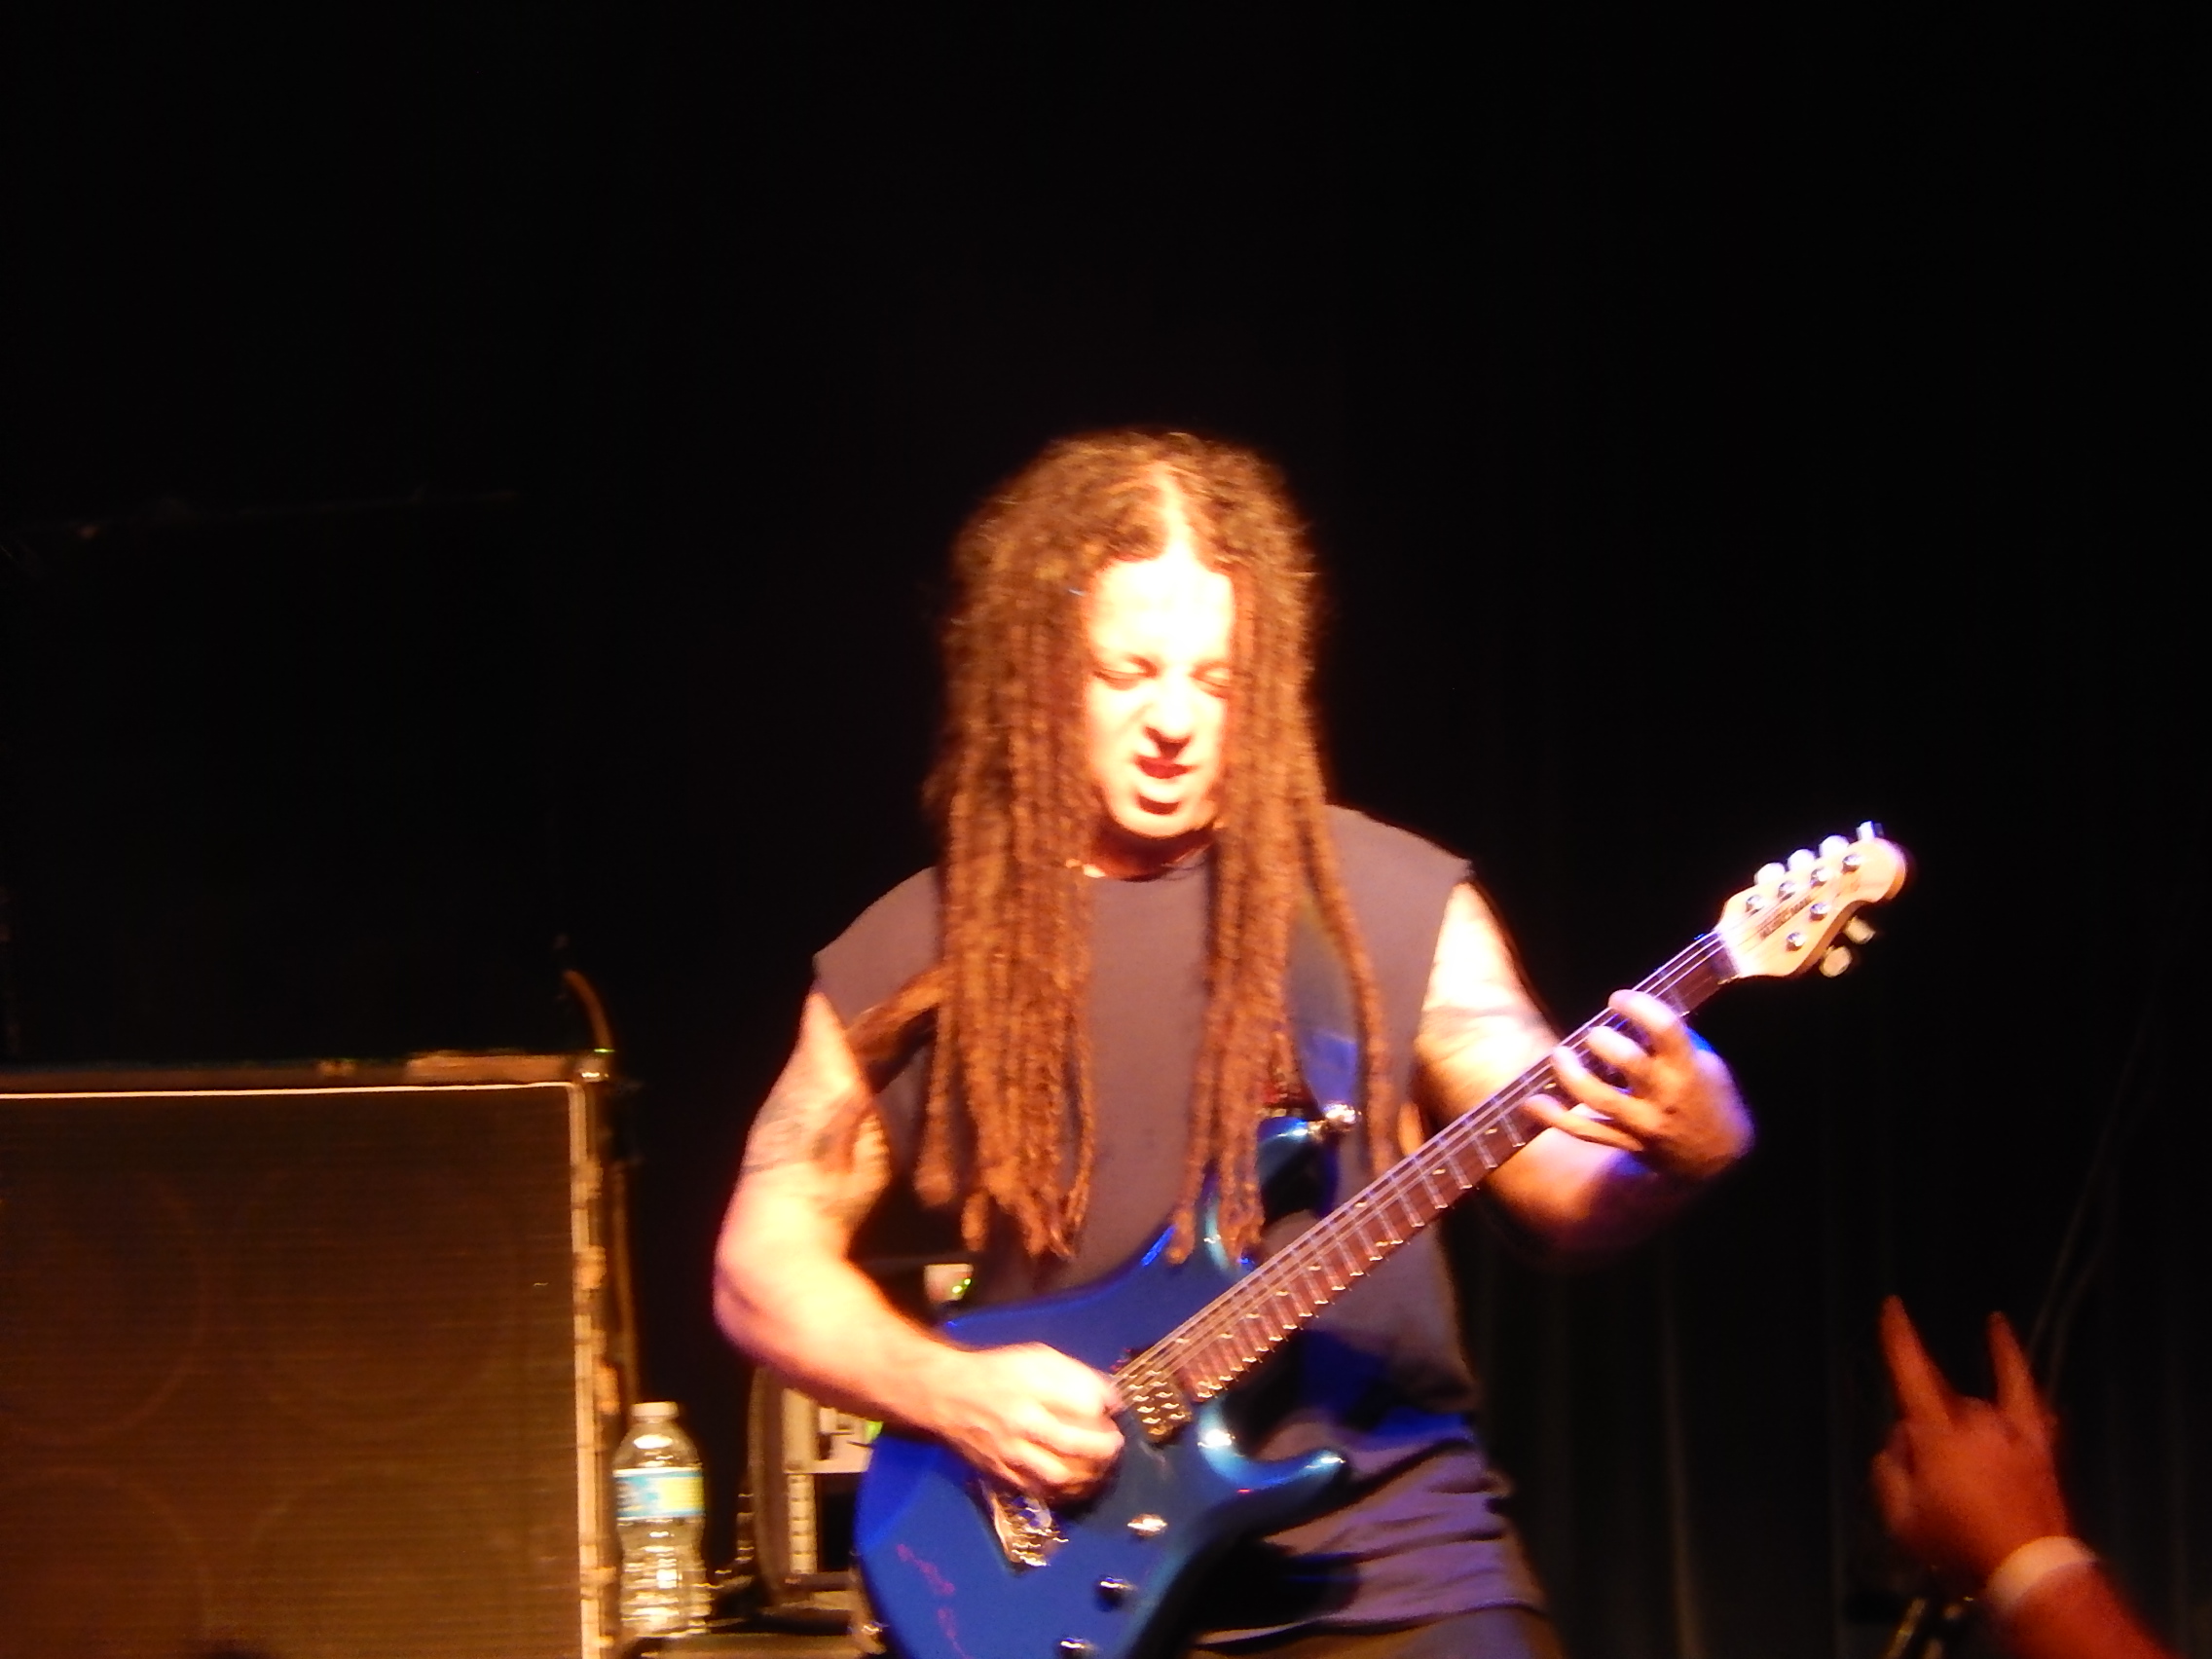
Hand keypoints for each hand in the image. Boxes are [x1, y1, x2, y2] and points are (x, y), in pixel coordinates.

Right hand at [918, 1341, 1123, 1502]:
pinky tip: (1078, 1484)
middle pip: (1072, 1444)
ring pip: (1058, 1475)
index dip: (1105, 1408)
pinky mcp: (1001, 1473)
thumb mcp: (1036, 1357)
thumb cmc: (997, 1372)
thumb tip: (1111, 1399)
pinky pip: (1039, 1491)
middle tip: (1115, 1444)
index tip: (1113, 1410)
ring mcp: (1009, 1452)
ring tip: (1101, 1468)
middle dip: (1104, 1448)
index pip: (1082, 1402)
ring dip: (1089, 1476)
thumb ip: (1075, 1375)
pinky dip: (1065, 1492)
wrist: (947, 1394)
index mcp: (1030, 1386)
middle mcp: (1020, 1421)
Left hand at [1529, 990, 1752, 1182]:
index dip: (1637, 1005)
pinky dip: (1554, 1117)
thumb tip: (1636, 1008)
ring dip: (1571, 1073)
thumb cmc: (1713, 1099)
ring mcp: (1643, 1123)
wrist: (1721, 1159)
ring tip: (1559, 1054)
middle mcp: (1664, 1095)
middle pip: (1627, 1061)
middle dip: (1603, 1040)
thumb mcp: (1708, 1062)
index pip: (1664, 1028)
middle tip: (1594, 1033)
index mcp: (1688, 1069)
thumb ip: (1675, 1038)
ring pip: (1598, 1097)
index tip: (1618, 998)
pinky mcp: (1626, 1142)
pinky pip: (1584, 1131)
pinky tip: (1533, 1102)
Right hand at [1871, 1297, 2070, 1591]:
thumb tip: (1896, 1447)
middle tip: (1926, 1480)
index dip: (1899, 1336)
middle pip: (1935, 1403)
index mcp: (1936, 1435)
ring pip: (1971, 1407)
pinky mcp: (2036, 1440)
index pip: (1910, 1372)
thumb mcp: (1902, 1520)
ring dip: (1958, 1428)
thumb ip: (1888, 1473)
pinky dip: (2009, 1358)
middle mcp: (1973, 1420)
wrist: (2031, 1570)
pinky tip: (2000, 1331)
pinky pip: (2022, 1388)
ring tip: (1961, 1476)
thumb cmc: (1961, 1547)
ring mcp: (2008, 1428)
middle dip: (1921, 1431)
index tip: (1893, 1305)